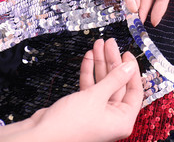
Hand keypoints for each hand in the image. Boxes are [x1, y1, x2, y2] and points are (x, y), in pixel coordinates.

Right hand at [0, 39, 142, 141]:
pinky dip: (89, 72)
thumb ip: (115, 79)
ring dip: (100, 63)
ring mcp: (98, 112)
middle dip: (112, 62)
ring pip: (103, 83)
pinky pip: (91, 87)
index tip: (126, 54)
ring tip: (98, 45)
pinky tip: (89, 57)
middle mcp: (112, 117)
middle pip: (117, 83)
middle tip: (110, 44)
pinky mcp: (84, 108)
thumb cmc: (68, 125)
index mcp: (122, 120)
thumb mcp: (96, 97)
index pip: (134, 90)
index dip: (131, 70)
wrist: (38, 136)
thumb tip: (129, 67)